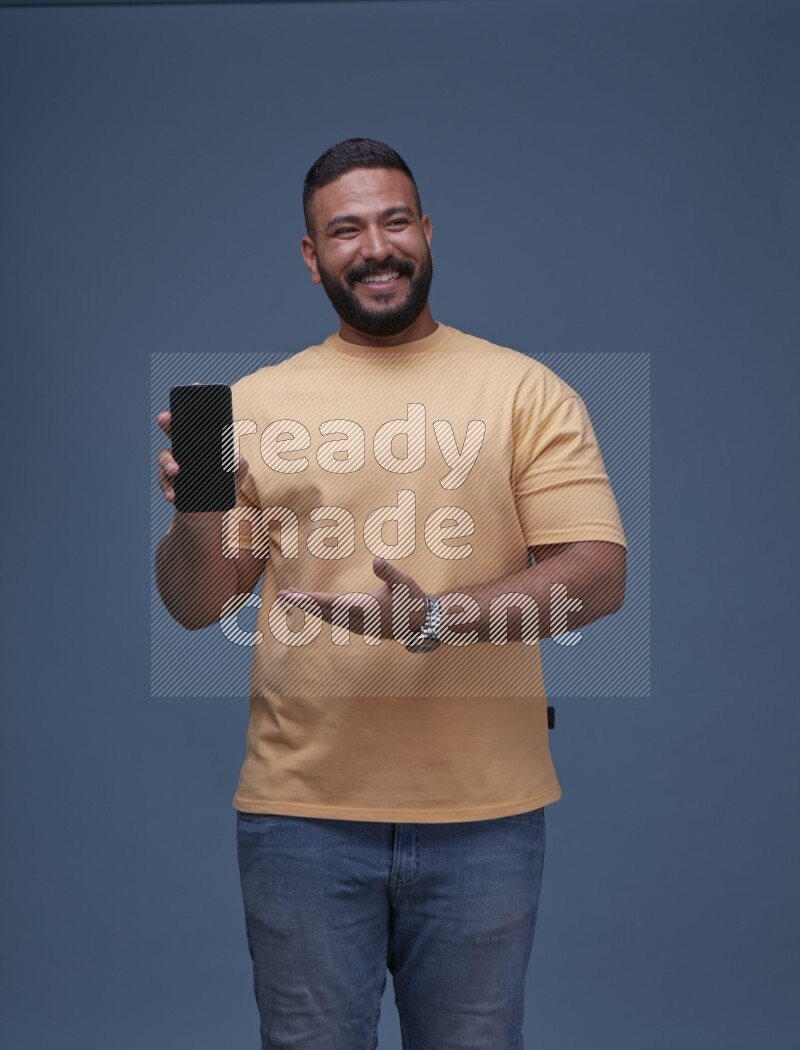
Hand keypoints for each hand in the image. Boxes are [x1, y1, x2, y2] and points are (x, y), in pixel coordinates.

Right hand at [155, 409, 248, 504]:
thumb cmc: (223, 488)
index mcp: (199, 447)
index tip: (174, 408)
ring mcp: (174, 470)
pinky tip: (172, 495)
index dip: (181, 416)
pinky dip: (168, 489)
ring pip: (165, 460)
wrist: (212, 514)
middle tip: (164, 419)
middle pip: (173, 435)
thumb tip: (235, 458)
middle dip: (167, 425)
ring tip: (175, 471)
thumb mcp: (235, 477)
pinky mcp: (171, 487)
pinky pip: (166, 484)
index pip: (190, 427)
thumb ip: (240, 466)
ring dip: (168, 463)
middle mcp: (183, 454)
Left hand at [278, 556, 427, 640]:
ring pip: (327, 617)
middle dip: (302, 603)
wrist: (421, 622)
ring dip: (309, 608)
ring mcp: (358, 625)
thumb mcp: (403, 582)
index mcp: (364, 608)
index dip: (310, 599)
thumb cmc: (412, 599)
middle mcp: (357, 619)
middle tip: (282, 594)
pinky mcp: (359, 626)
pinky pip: (334, 619)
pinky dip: (320, 612)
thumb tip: (376, 559)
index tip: (294, 595)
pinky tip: (314, 606)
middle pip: (323, 612)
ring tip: (293, 597)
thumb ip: (388, 572)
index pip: (330, 603)